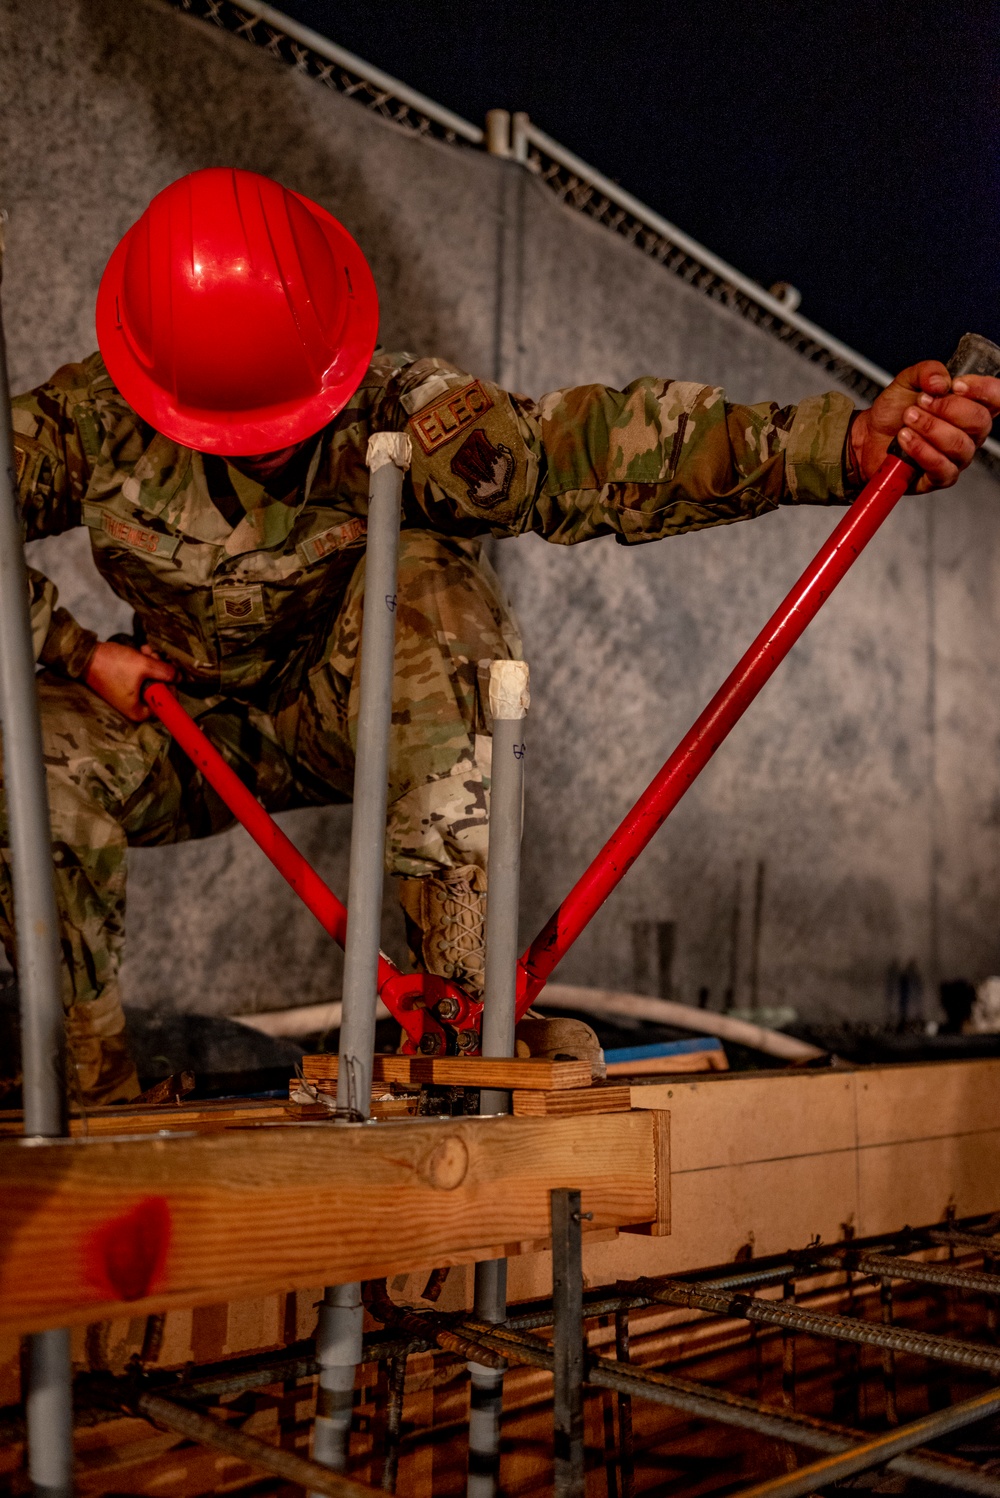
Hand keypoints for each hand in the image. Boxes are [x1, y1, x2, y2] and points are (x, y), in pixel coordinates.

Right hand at [83, 642, 176, 721]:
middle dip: (160, 671)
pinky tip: (141, 650)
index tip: (169, 673)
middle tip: (156, 656)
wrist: (85, 656)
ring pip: (150, 680)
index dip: (171, 688)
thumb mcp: (144, 666)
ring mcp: (128, 696)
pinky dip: (142, 664)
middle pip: (158, 690)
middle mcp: (134, 708)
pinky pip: (139, 677)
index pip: (165, 705)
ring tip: (146, 650)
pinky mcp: (123, 686)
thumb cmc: (114, 665)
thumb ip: (166, 672)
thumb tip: (180, 677)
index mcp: (139, 712)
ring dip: (152, 663)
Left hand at [848, 361, 999, 493]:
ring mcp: (957, 457)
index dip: (985, 390)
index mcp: (970, 406)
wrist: (868, 436)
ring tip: (908, 420)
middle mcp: (970, 433)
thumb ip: (927, 371)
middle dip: (947, 408)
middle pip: (980, 421)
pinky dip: (922, 451)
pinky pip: (942, 468)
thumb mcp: (907, 381)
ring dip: (930, 428)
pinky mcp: (940, 477)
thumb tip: (941, 381)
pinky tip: (906, 439)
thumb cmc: (894, 411)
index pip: (997, 399)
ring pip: (959, 444)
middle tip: (920, 403)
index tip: (957, 385)